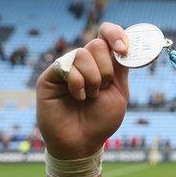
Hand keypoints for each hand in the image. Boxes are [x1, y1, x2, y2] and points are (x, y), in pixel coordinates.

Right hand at [37, 22, 129, 158]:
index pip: (107, 34)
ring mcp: (67, 67)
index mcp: (102, 63)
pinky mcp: (50, 76)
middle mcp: (84, 62)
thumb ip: (120, 68)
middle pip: (97, 43)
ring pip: (83, 53)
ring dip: (93, 79)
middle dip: (106, 69)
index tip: (124, 50)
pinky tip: (78, 97)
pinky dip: (78, 83)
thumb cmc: (101, 120)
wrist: (83, 142)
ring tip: (89, 97)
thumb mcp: (119, 91)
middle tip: (103, 88)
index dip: (116, 35)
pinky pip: (67, 65)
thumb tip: (125, 46)